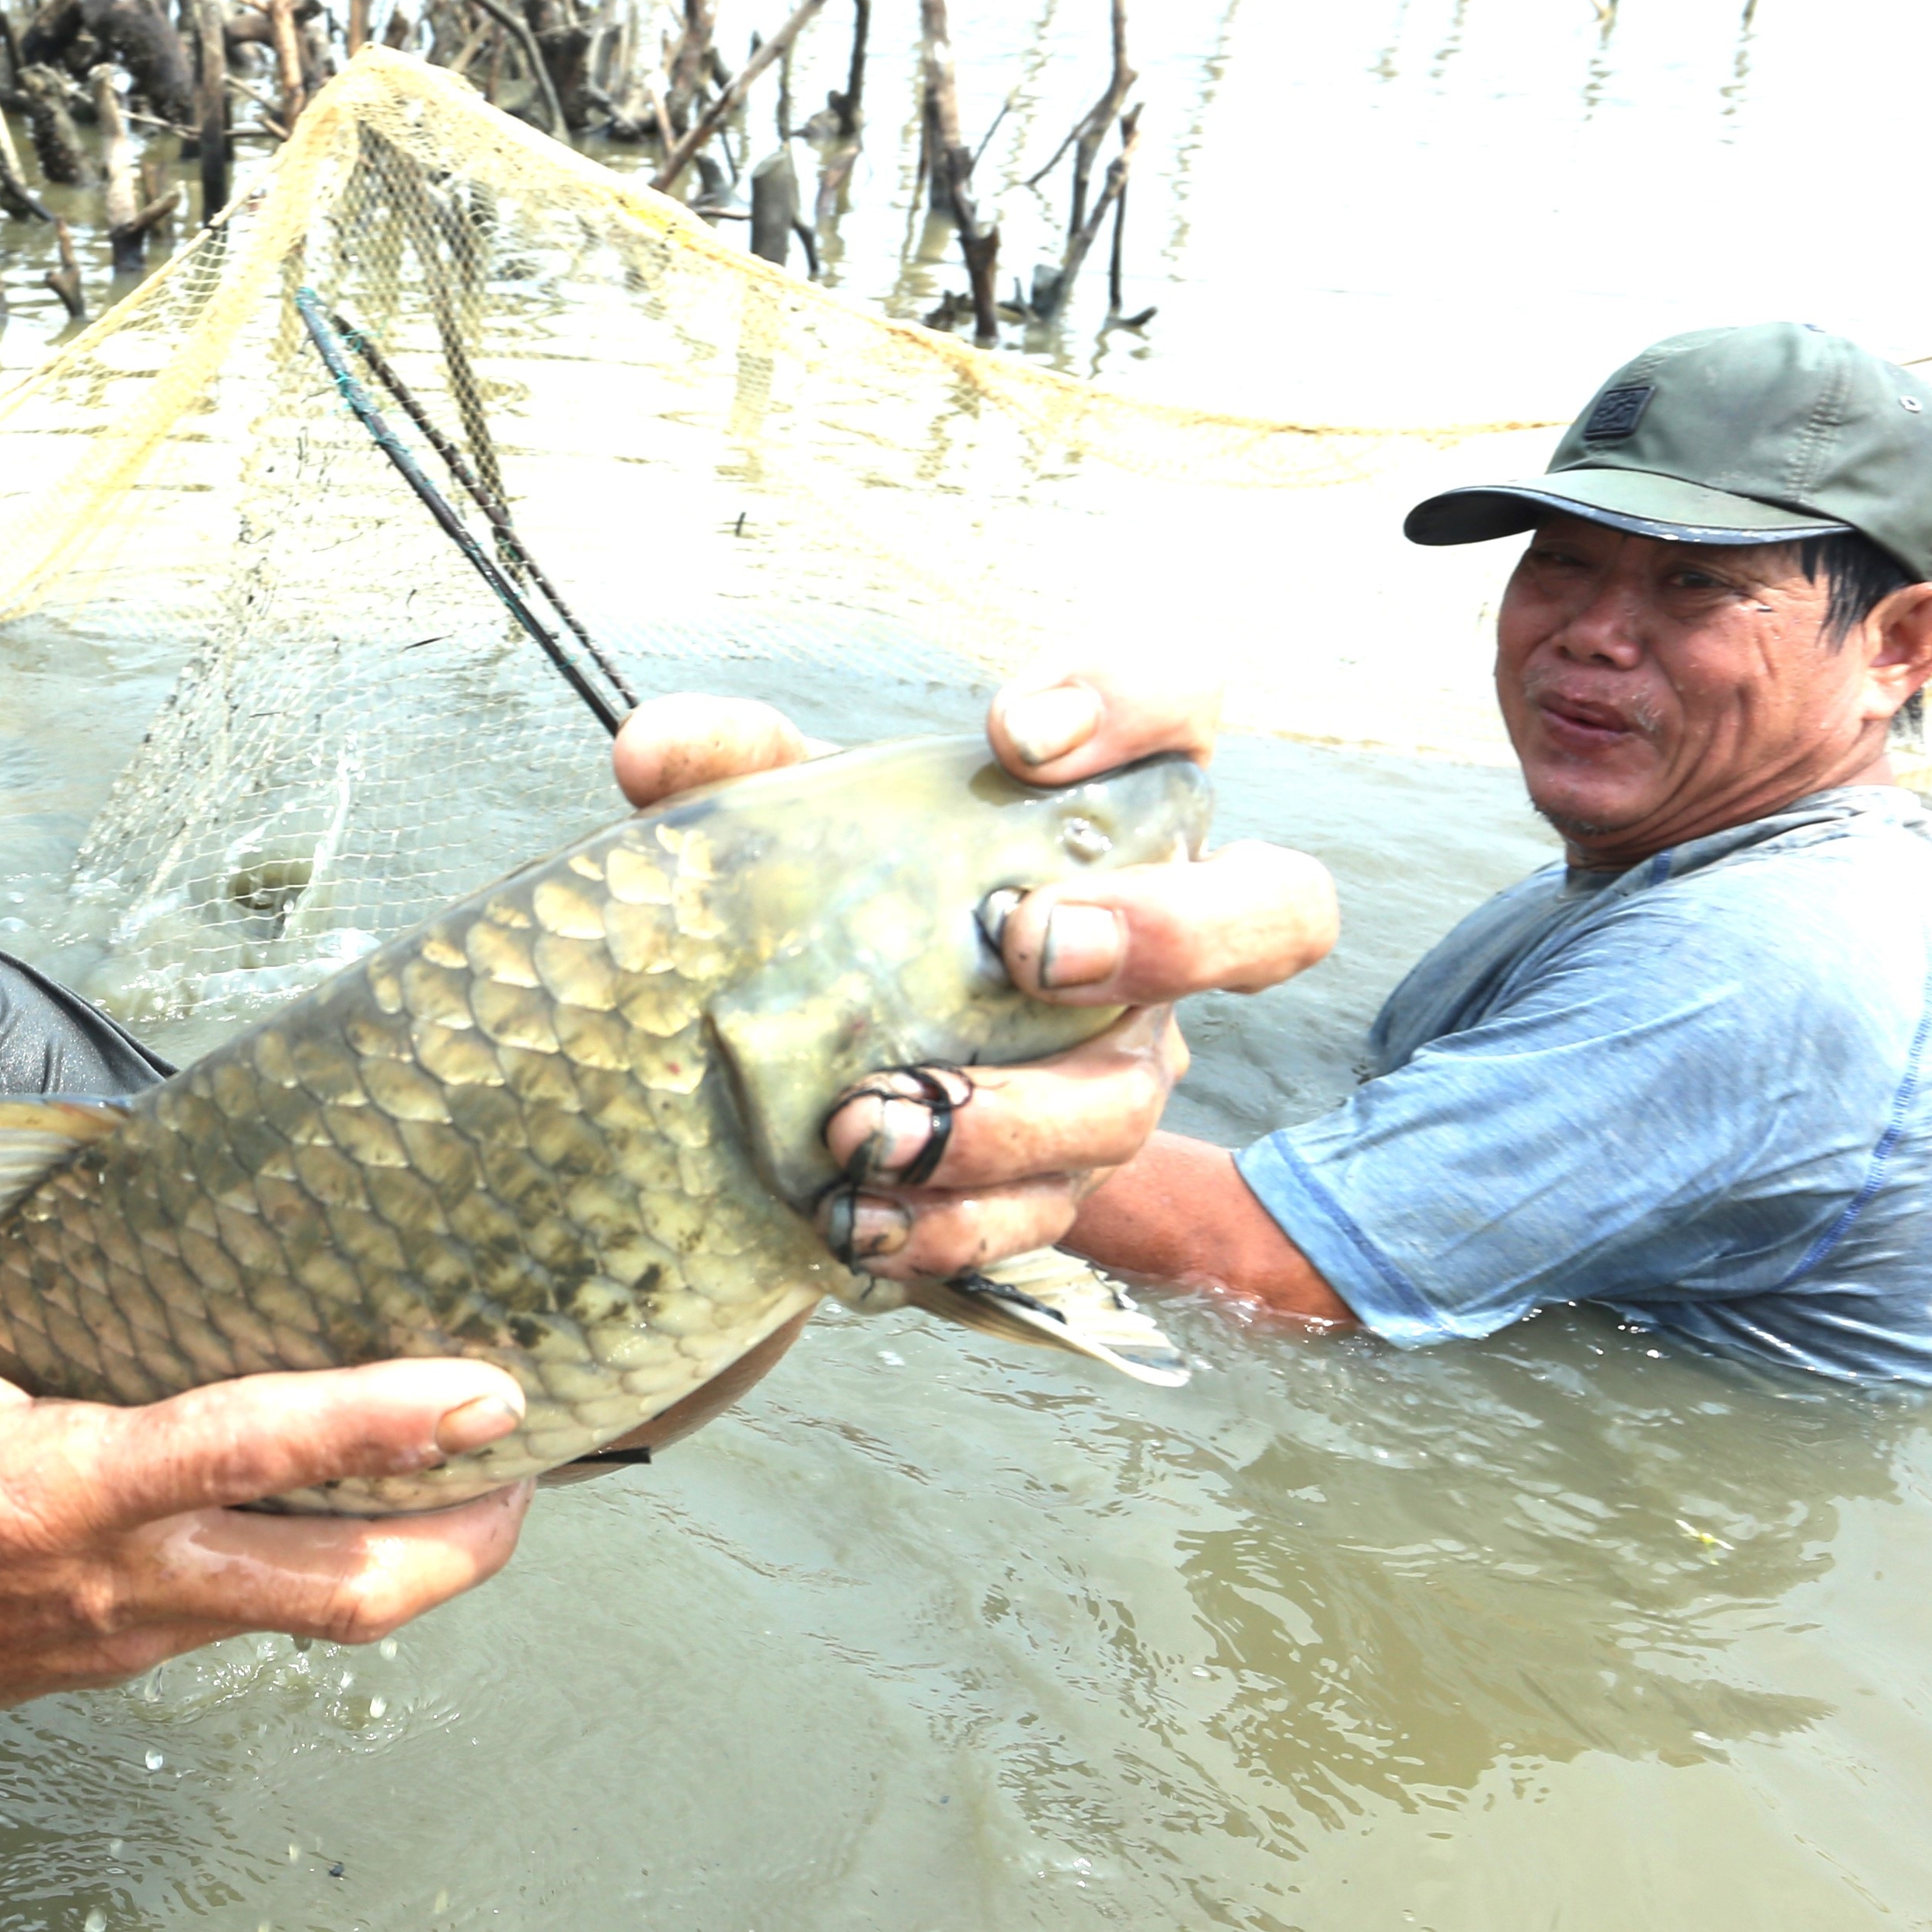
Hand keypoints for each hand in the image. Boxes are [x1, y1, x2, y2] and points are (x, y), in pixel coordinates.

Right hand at [0, 1236, 531, 1786]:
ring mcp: (138, 1633)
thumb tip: (14, 1140)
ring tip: (486, 1463)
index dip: (377, 1418)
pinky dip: (329, 1554)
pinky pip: (264, 1610)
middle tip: (536, 1450)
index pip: (243, 1451)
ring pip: (323, 1613)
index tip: (487, 1389)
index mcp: (51, 1492)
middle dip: (467, 1534)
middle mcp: (122, 1581)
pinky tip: (354, 1492)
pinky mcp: (132, 1655)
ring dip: (419, 1550)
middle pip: (349, 1592)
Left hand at [607, 684, 1334, 1282]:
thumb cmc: (838, 895)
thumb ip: (732, 769)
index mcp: (1107, 808)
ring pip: (1133, 1100)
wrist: (803, 1053)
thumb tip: (657, 755)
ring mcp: (1119, 1067)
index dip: (1137, 704)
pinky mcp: (1058, 1180)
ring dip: (1006, 1119)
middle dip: (1171, 932)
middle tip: (1032, 945)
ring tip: (871, 1121)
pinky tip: (854, 1219)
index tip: (1013, 728)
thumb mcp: (787, 819)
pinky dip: (945, 1227)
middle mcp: (1153, 935)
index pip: (1186, 711)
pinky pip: (1040, 1219)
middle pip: (1275, 914)